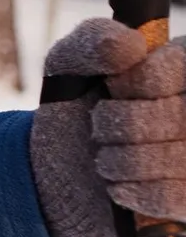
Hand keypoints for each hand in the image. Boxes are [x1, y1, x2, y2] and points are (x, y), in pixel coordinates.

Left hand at [31, 18, 185, 236]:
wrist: (63, 173)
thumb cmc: (76, 110)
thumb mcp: (68, 65)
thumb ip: (92, 39)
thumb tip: (132, 45)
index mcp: (183, 68)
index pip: (181, 65)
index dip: (137, 81)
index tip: (112, 85)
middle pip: (177, 115)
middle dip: (119, 122)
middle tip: (101, 125)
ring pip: (176, 158)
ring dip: (120, 159)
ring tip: (106, 156)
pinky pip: (175, 197)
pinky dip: (133, 191)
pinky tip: (118, 185)